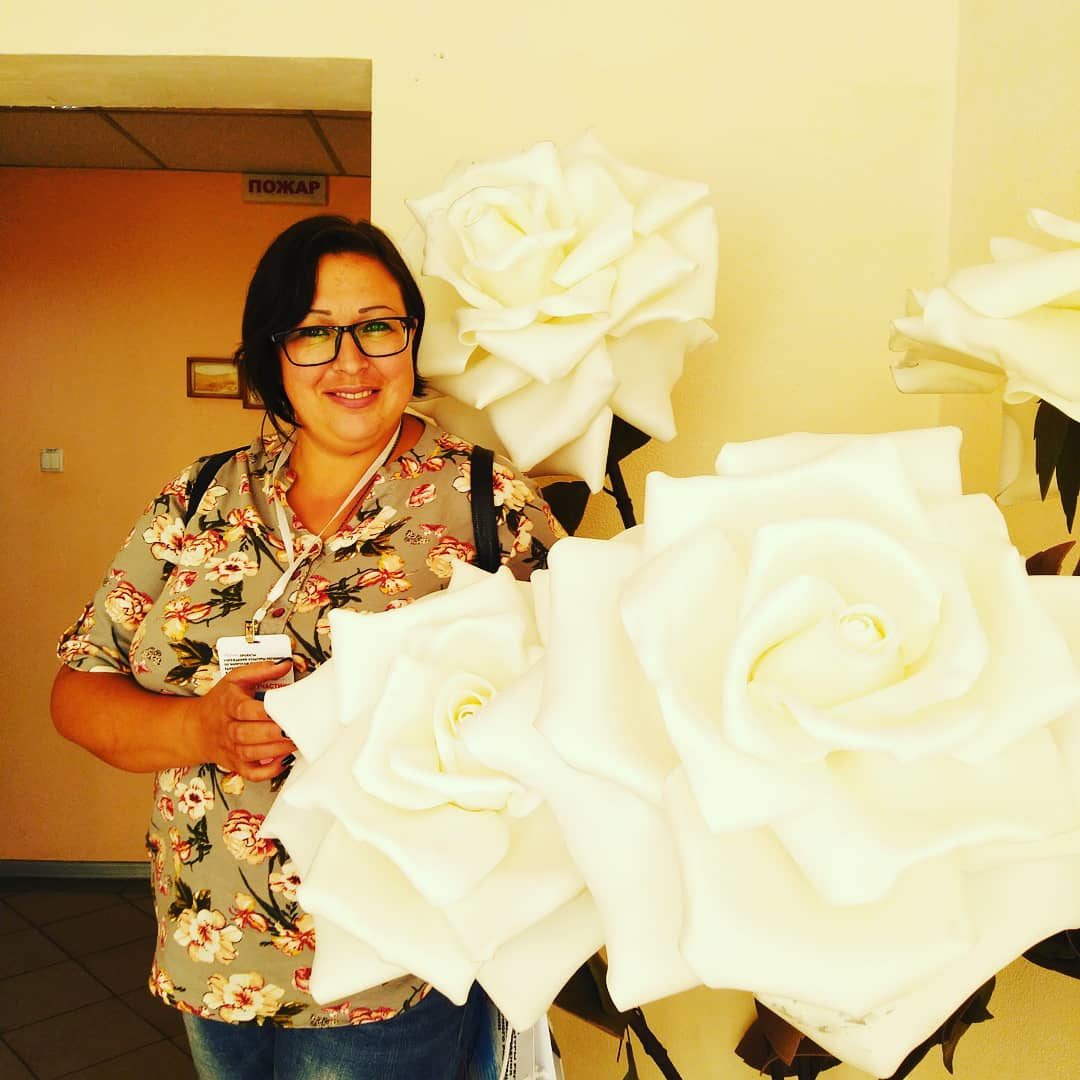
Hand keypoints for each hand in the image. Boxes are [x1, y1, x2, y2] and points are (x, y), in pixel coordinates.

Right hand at [185, 660, 296, 780]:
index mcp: (229, 705)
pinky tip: (285, 760)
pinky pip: (252, 773)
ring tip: (298, 741)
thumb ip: (261, 670)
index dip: (266, 711)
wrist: (196, 729)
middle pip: (249, 734)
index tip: (287, 708)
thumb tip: (285, 664)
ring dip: (277, 749)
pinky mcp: (237, 764)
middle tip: (297, 727)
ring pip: (253, 753)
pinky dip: (269, 771)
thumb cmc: (220, 702)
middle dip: (275, 732)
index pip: (245, 709)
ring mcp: (232, 749)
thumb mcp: (235, 679)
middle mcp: (228, 729)